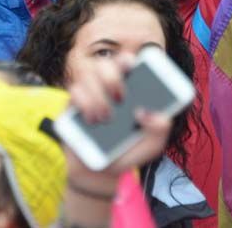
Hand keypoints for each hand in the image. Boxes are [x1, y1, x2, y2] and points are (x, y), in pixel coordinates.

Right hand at [63, 55, 170, 176]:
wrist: (100, 173)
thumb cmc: (127, 151)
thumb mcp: (151, 145)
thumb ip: (160, 129)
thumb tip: (148, 113)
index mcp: (127, 88)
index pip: (126, 63)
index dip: (128, 59)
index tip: (133, 66)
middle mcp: (105, 86)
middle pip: (104, 64)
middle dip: (112, 78)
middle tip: (121, 98)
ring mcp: (87, 94)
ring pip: (87, 76)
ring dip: (98, 96)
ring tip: (106, 118)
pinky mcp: (72, 106)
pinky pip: (74, 92)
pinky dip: (84, 104)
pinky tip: (92, 120)